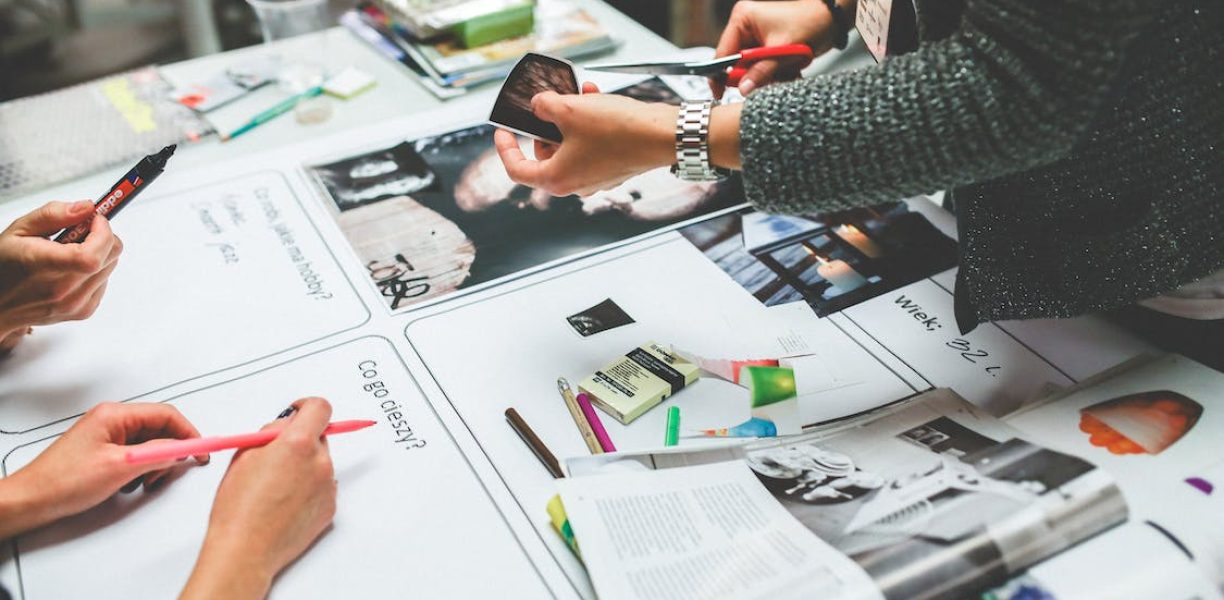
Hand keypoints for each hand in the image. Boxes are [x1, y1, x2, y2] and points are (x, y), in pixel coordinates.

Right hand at [0, 201, 123, 352]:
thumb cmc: (3, 266)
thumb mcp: (19, 229)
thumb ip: (53, 214)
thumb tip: (86, 208)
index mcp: (43, 267)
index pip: (91, 256)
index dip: (102, 233)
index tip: (94, 219)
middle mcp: (62, 290)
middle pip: (110, 255)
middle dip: (102, 235)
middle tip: (80, 231)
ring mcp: (75, 304)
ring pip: (111, 266)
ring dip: (99, 252)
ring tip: (70, 251)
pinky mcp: (84, 311)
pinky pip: (105, 281)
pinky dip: (96, 269)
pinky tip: (71, 268)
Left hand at [0, 402, 207, 538]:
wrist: (32, 500)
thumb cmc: (63, 482)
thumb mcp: (119, 467)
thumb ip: (156, 454)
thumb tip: (181, 448)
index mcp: (115, 415)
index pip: (165, 414)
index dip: (188, 432)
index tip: (202, 449)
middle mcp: (112, 420)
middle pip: (159, 428)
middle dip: (170, 451)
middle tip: (172, 470)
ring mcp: (107, 436)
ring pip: (149, 444)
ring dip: (155, 463)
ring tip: (146, 481)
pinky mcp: (104, 451)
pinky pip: (135, 455)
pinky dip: (141, 469)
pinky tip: (132, 483)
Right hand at [182, 398, 336, 599]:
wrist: (246, 549)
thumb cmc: (238, 507)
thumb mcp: (245, 454)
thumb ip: (270, 433)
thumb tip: (285, 425)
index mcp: (298, 444)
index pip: (320, 408)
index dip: (307, 407)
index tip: (298, 411)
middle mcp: (319, 463)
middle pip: (319, 436)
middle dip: (301, 440)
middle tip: (275, 457)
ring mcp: (328, 486)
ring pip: (320, 463)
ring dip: (304, 466)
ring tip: (275, 487)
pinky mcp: (330, 507)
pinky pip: (322, 487)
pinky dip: (309, 489)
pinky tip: (285, 502)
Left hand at [494, 82, 675, 196]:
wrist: (661, 135)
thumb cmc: (619, 131)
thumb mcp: (570, 109)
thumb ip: (543, 106)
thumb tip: (539, 105)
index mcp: (557, 179)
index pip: (517, 169)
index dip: (505, 149)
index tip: (503, 132)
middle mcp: (575, 185)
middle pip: (545, 155)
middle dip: (546, 126)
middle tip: (549, 106)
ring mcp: (595, 178)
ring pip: (569, 146)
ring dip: (570, 120)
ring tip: (579, 96)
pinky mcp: (611, 168)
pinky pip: (590, 146)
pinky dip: (588, 125)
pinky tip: (595, 101)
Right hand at [713, 0, 832, 96]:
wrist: (831, 20)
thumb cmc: (810, 22)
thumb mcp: (782, 51)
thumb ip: (761, 72)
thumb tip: (743, 88)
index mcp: (743, 19)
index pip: (723, 52)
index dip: (720, 74)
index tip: (720, 92)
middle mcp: (746, 26)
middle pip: (736, 62)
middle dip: (753, 75)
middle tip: (769, 79)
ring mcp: (755, 36)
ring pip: (751, 68)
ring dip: (767, 75)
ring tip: (786, 70)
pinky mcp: (765, 46)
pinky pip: (762, 67)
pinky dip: (774, 72)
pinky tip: (789, 69)